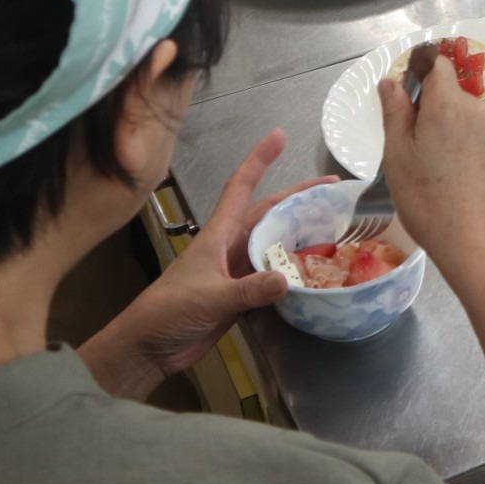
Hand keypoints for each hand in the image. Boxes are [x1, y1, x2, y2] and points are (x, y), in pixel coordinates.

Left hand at [83, 130, 335, 397]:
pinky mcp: (241, 295)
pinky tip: (315, 272)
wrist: (149, 348)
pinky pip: (273, 275)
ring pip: (275, 244)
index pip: (241, 188)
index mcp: (218, 235)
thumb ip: (248, 291)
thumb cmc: (169, 312)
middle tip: (335, 190)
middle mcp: (230, 247)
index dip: (259, 160)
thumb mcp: (209, 298)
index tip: (279, 136)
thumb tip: (287, 279)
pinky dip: (294, 271)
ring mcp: (236, 271)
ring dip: (301, 234)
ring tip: (335, 227)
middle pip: (269, 213)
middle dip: (299, 198)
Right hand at [375, 55, 484, 282]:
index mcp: (448, 103)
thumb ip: (394, 111)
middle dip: (431, 110)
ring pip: (466, 115)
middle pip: (450, 93)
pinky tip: (459, 175)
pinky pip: (482, 133)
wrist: (476, 242)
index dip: (419, 73)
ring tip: (437, 168)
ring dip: (450, 128)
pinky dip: (468, 144)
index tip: (406, 100)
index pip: (437, 63)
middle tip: (415, 149)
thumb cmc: (427, 200)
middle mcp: (478, 108)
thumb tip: (391, 81)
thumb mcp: (397, 155)